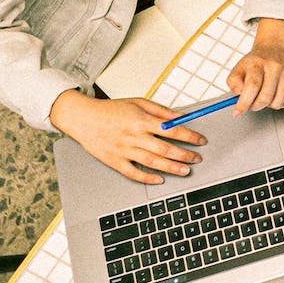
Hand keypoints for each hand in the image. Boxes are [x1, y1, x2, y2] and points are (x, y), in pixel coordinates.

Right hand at [49, 89, 206, 184]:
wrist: (83, 118)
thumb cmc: (111, 109)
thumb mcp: (138, 102)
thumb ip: (161, 111)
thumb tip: (180, 118)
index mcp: (141, 120)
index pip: (171, 130)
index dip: (189, 136)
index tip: (201, 141)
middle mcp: (134, 136)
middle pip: (164, 148)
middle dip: (184, 154)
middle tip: (197, 158)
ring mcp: (124, 150)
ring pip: (152, 162)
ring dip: (171, 168)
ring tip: (185, 171)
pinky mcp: (114, 161)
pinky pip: (133, 173)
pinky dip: (147, 178)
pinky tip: (159, 180)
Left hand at [227, 18, 283, 113]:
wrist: (275, 49)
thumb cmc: (256, 63)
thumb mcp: (239, 69)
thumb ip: (234, 82)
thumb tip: (239, 93)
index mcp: (257, 62)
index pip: (252, 86)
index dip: (244, 102)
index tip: (237, 112)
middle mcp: (275, 65)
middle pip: (265, 97)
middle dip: (255, 106)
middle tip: (251, 103)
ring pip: (277, 103)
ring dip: (268, 104)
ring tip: (265, 94)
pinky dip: (280, 103)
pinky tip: (276, 94)